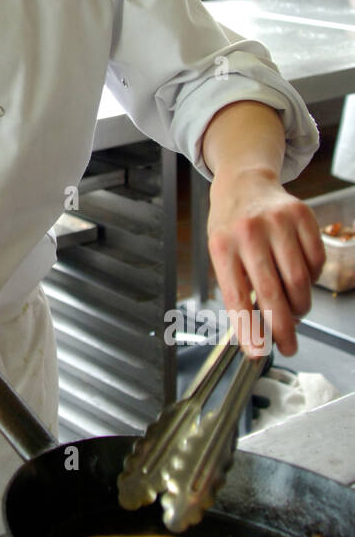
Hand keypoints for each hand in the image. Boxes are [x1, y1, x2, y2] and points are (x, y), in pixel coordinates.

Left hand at [206, 169, 325, 356]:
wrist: (245, 183)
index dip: (249, 330)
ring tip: (294, 310)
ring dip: (300, 306)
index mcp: (222, 245)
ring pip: (299, 281)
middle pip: (272, 293)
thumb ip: (236, 288)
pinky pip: (315, 262)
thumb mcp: (221, 253)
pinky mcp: (302, 215)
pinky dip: (312, 279)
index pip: (236, 297)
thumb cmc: (231, 226)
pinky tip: (300, 278)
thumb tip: (255, 334)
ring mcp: (278, 222)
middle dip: (282, 328)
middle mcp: (249, 232)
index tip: (258, 353)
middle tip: (289, 346)